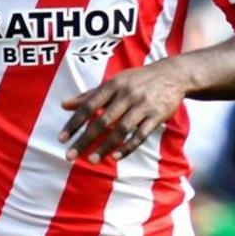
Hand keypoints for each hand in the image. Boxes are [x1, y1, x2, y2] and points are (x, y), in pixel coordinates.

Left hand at [59, 60, 187, 162]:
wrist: (172, 75)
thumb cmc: (137, 80)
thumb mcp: (113, 82)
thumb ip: (89, 95)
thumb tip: (64, 105)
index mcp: (112, 85)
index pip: (89, 106)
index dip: (74, 123)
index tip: (62, 138)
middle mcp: (126, 95)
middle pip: (102, 121)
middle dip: (85, 140)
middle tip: (70, 155)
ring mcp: (142, 106)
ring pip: (121, 130)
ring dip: (105, 147)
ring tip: (91, 160)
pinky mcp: (156, 116)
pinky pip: (140, 135)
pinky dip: (128, 147)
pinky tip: (115, 157)